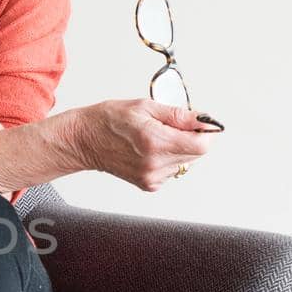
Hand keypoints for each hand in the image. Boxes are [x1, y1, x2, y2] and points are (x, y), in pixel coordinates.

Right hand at [70, 98, 223, 189]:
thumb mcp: (144, 106)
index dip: (207, 132)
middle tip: (171, 125)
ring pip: (185, 162)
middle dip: (192, 137)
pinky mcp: (148, 184)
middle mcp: (155, 164)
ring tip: (156, 137)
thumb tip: (204, 120)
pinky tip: (150, 150)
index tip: (201, 123)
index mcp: (155, 141)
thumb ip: (178, 115)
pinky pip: (172, 171)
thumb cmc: (109, 120)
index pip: (202, 145)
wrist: (84, 140)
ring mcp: (152, 177)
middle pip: (197, 154)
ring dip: (179, 148)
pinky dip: (168, 159)